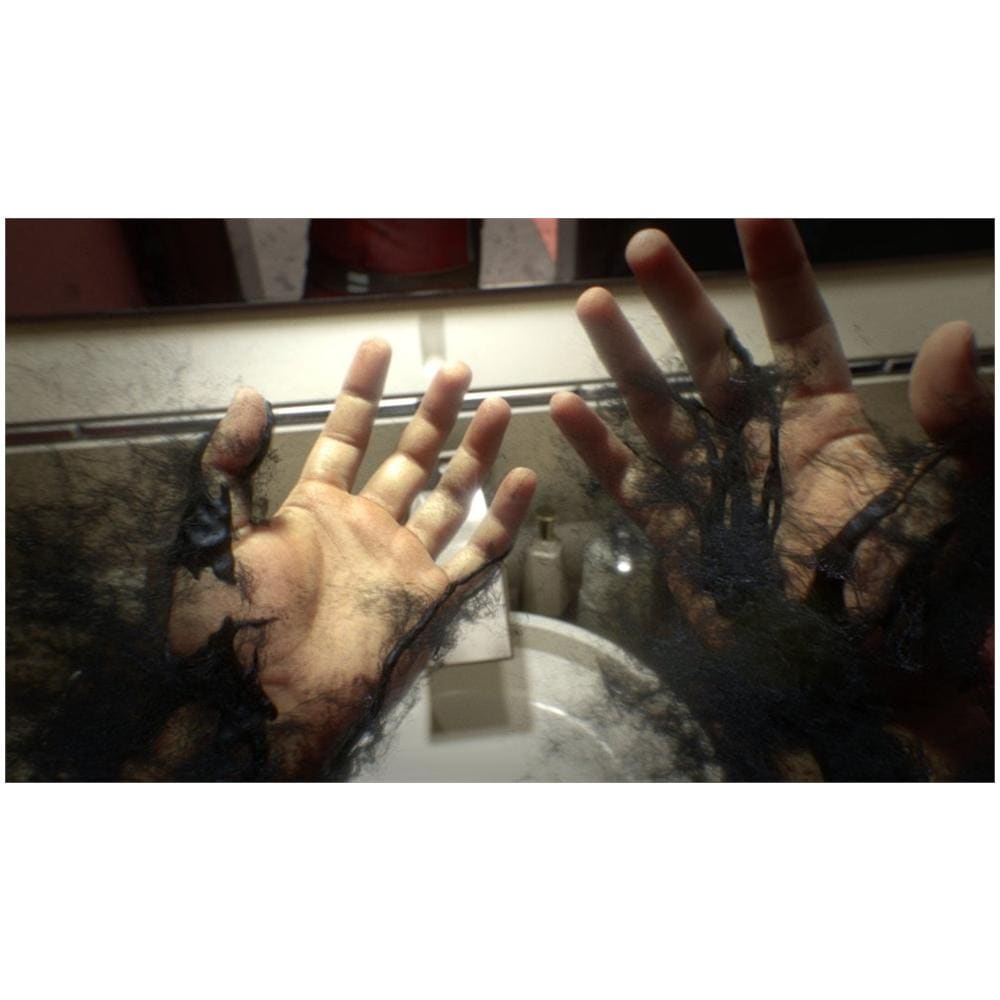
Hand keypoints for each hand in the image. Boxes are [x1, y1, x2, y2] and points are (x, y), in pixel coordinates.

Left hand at [165, 340, 535, 775]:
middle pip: (409, 457)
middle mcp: (364, 528)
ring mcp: (400, 561)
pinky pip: (474, 553)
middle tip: (455, 370)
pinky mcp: (427, 598)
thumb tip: (248, 396)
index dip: (362, 391)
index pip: (346, 435)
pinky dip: (501, 519)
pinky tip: (522, 481)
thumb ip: (228, 466)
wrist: (260, 706)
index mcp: (314, 509)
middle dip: (433, 413)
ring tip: (496, 408)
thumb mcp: (212, 536)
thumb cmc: (227, 626)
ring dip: (473, 453)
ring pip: (448, 495)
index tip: (379, 348)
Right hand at [551, 220, 991, 623]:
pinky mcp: (684, 544)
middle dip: (681, 302)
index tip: (755, 212)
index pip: (800, 333)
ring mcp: (719, 494)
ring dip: (627, 359)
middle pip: (714, 360)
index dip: (779, 274)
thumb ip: (961, 425)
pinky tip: (566, 409)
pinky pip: (635, 488)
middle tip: (646, 246)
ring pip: (663, 412)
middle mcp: (765, 450)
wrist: (872, 691)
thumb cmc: (927, 602)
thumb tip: (958, 338)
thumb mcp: (962, 505)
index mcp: (830, 430)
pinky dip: (600, 452)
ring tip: (596, 304)